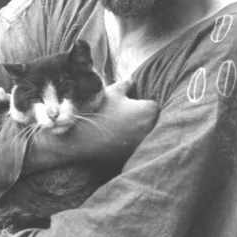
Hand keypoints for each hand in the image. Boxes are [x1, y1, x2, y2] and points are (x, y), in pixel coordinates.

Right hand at [21, 84, 157, 174]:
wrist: (81, 138)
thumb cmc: (98, 111)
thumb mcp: (112, 92)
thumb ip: (126, 84)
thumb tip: (132, 80)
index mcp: (148, 111)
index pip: (154, 105)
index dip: (142, 104)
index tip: (131, 104)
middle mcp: (150, 129)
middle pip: (154, 121)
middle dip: (144, 118)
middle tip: (127, 116)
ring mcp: (143, 144)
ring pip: (147, 135)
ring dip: (139, 131)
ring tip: (122, 127)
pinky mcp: (134, 155)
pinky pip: (137, 147)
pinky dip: (131, 143)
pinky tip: (117, 139)